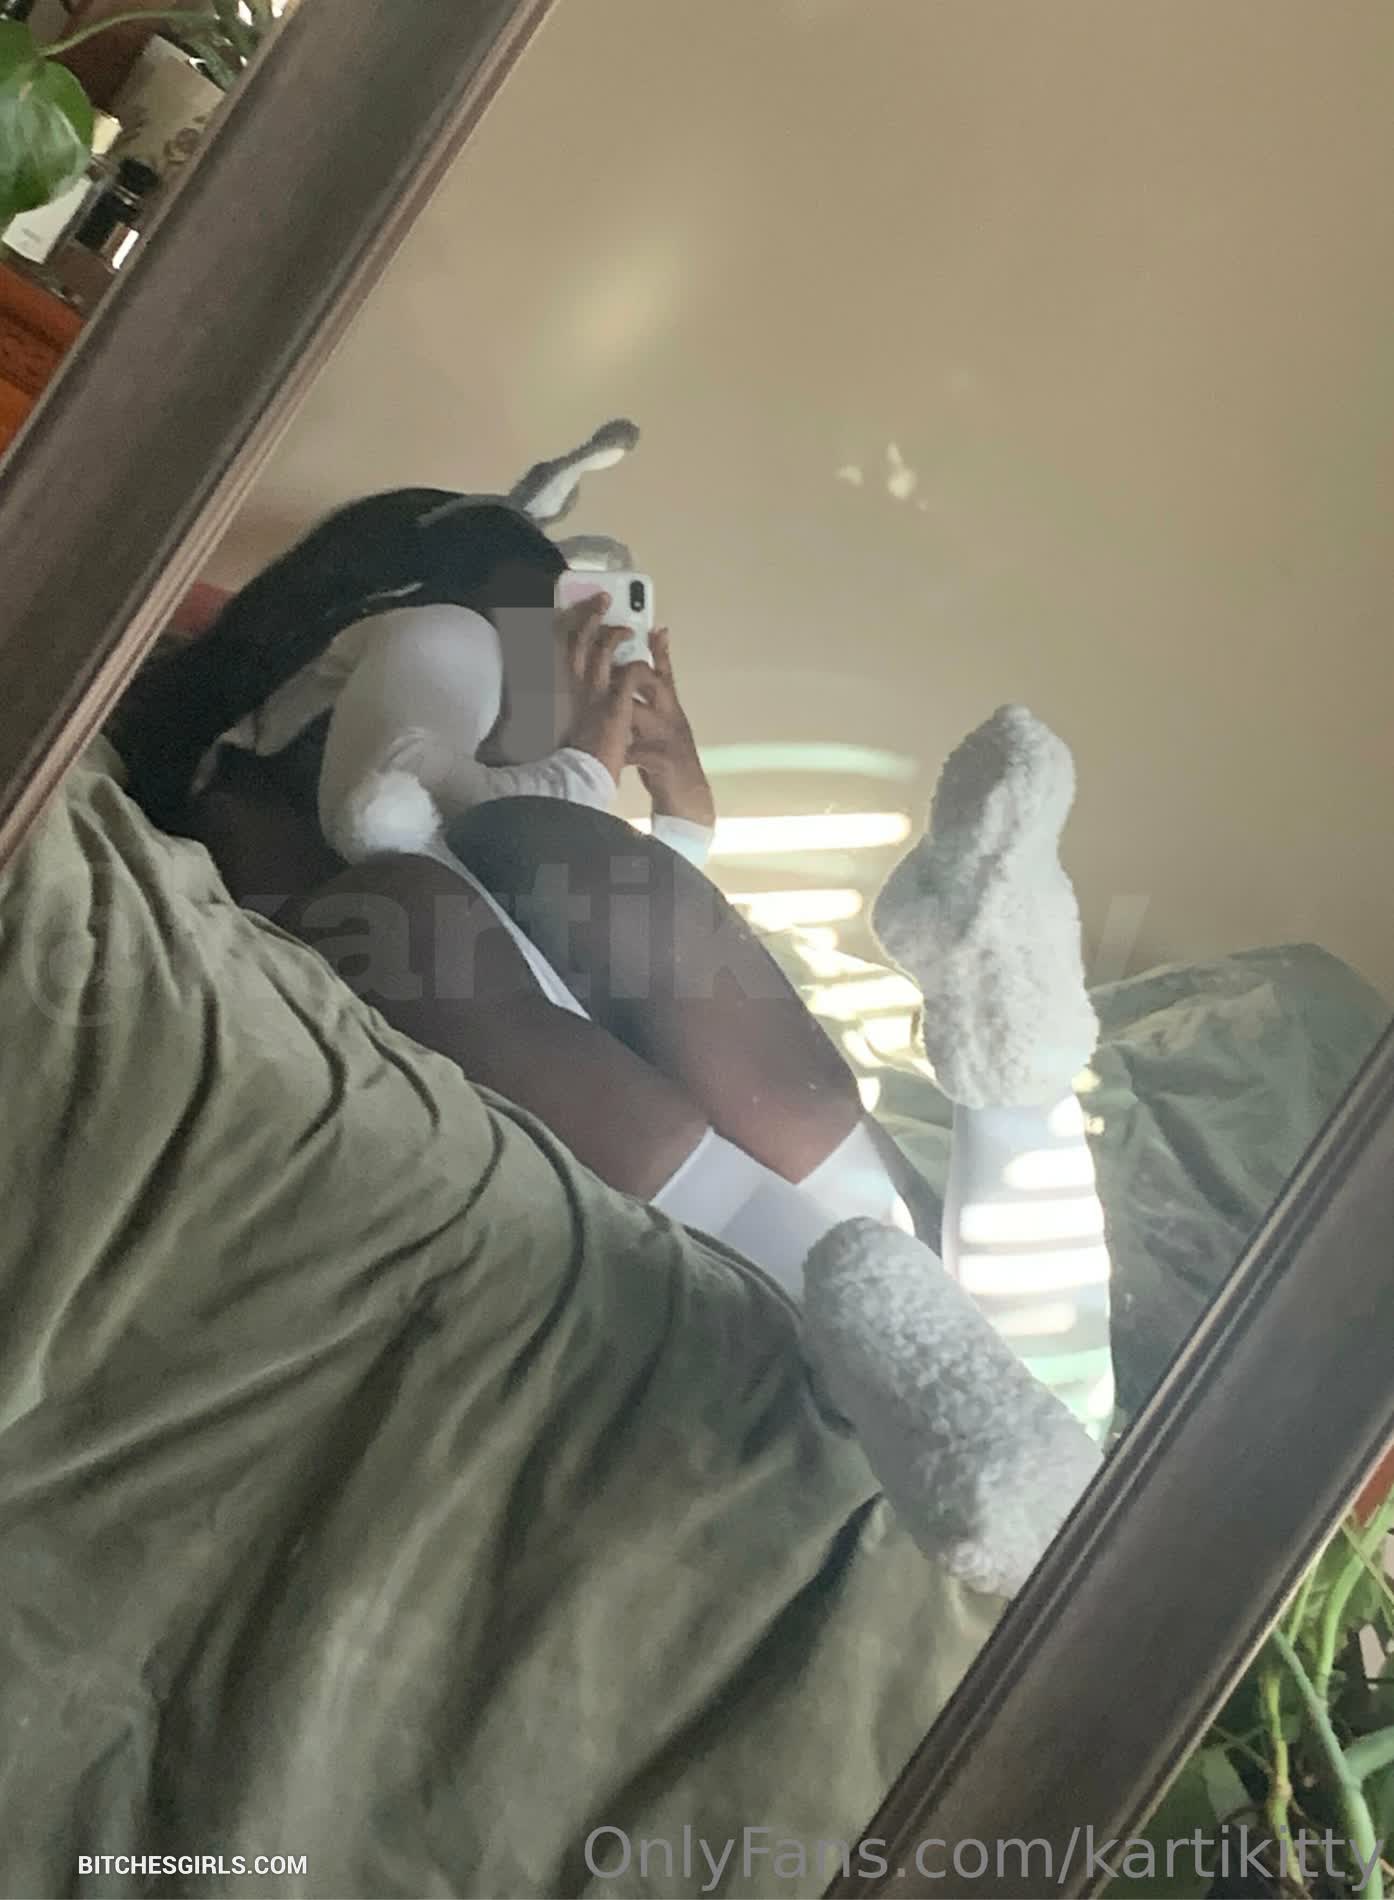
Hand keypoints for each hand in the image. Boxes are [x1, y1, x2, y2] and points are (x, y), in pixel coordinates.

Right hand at [558, 594, 646, 785]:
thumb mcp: (570, 722)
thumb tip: (577, 691)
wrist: (582, 780)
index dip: (568, 625)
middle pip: (576, 640)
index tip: (571, 609)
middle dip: (588, 614)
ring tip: (626, 626)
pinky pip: (627, 672)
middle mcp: (573, 688)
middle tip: (601, 597)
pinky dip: (635, 661)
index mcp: (563, 691)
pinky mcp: (613, 705)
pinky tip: (643, 656)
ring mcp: (592, 695)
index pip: (561, 648)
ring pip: (599, 650)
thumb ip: (573, 701)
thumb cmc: (578, 756)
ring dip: (613, 632)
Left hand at [628, 629, 715, 830]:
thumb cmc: (668, 765)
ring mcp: (669, 739)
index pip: (666, 675)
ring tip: (602, 718)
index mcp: (671, 711)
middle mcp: (672, 719)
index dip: (661, 651)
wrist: (688, 800)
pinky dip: (619, 754)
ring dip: (618, 715)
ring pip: (638, 714)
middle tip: (612, 672)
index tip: (657, 629)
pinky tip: (609, 757)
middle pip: (654, 684)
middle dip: (632, 674)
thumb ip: (648, 710)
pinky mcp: (663, 761)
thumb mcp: (661, 731)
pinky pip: (635, 751)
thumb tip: (627, 692)